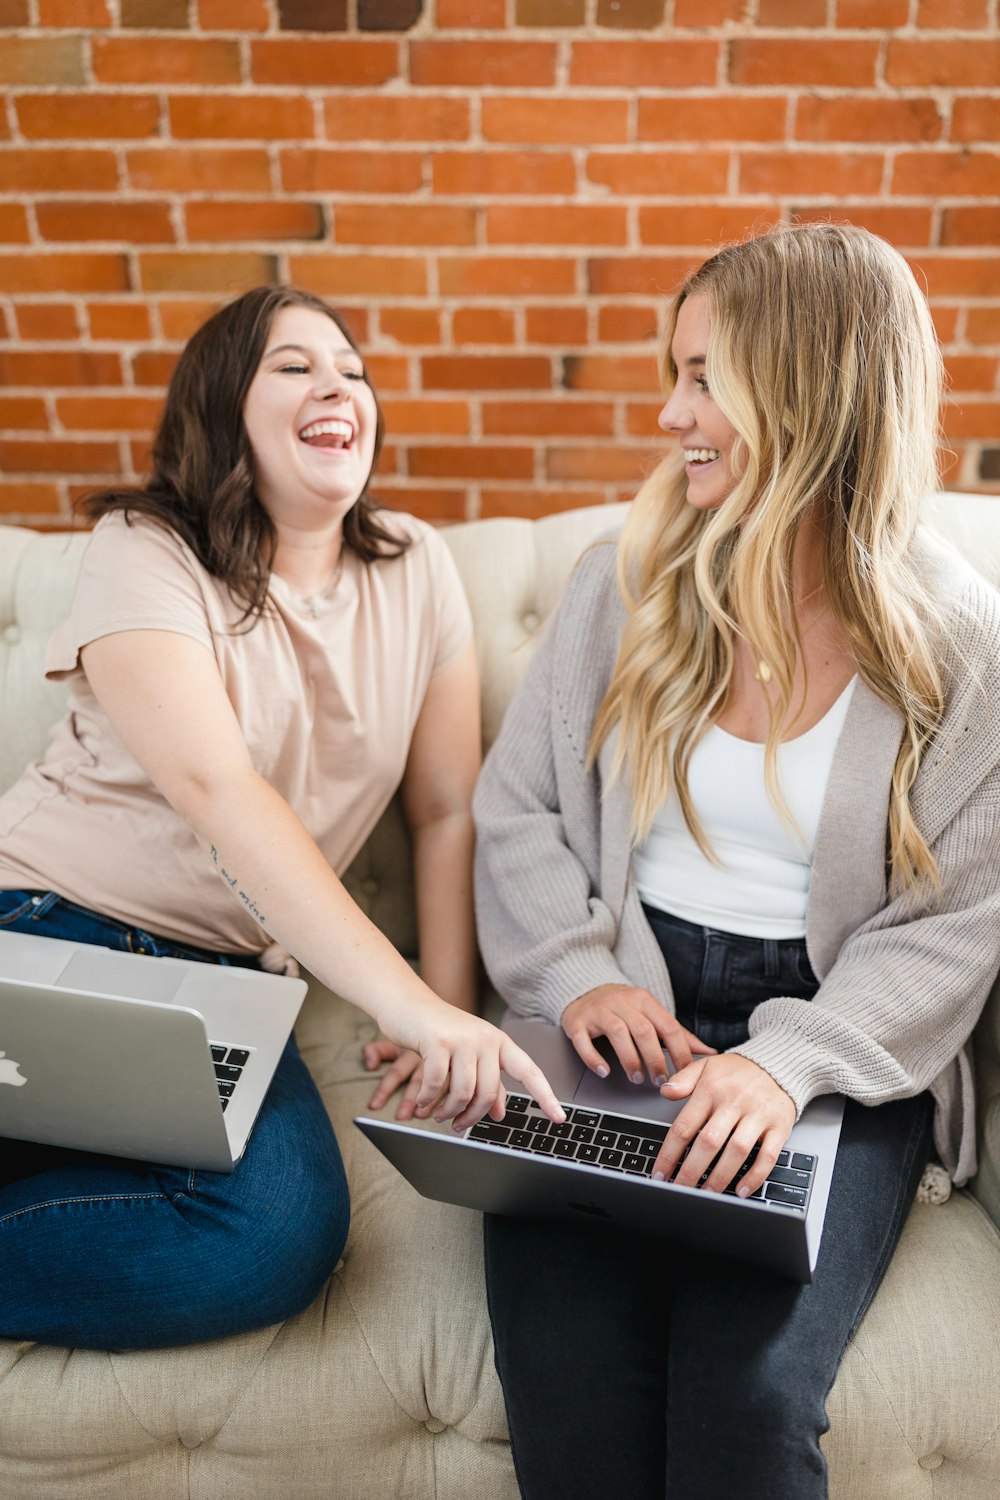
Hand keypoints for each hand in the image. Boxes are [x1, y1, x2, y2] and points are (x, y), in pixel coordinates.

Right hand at [377, 1000, 564, 1131]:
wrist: (408, 1004)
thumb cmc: (440, 1033)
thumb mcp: (469, 1056)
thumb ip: (487, 1081)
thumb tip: (500, 1113)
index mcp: (499, 1042)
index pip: (529, 1071)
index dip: (546, 1096)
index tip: (560, 1118)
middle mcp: (485, 1038)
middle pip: (488, 1092)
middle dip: (472, 1116)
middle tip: (458, 1126)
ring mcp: (462, 1038)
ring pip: (464, 1092)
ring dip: (449, 1111)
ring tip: (439, 1115)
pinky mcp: (437, 1040)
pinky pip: (437, 1083)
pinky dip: (429, 1099)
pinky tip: (423, 1103)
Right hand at [561, 984, 715, 1084]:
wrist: (584, 989)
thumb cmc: (623, 1007)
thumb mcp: (651, 1014)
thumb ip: (679, 1034)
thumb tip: (710, 1052)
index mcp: (645, 1001)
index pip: (668, 1026)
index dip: (680, 1051)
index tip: (686, 1073)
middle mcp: (623, 1003)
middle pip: (644, 1030)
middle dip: (655, 1059)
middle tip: (660, 1081)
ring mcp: (599, 1011)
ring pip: (617, 1033)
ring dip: (630, 1059)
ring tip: (637, 1078)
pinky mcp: (577, 1021)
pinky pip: (584, 1040)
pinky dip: (594, 1058)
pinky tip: (604, 1071)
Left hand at [652, 1054, 795, 1196]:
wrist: (778, 1064)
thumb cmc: (738, 1071)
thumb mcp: (706, 1066)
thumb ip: (683, 1078)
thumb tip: (665, 1091)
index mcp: (711, 1090)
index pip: (685, 1126)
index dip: (670, 1153)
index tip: (660, 1173)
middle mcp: (734, 1102)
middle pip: (709, 1142)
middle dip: (691, 1171)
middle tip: (680, 1190)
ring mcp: (758, 1115)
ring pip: (737, 1151)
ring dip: (720, 1176)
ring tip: (707, 1193)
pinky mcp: (779, 1127)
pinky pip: (768, 1156)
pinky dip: (755, 1176)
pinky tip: (741, 1190)